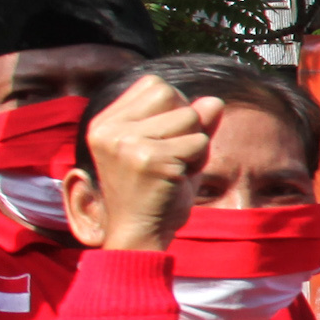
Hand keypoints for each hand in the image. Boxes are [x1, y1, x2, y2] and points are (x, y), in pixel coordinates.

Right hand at [84, 73, 218, 251]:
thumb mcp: (173, 149)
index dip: (174, 108)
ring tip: (176, 168)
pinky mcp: (149, 159)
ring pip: (191, 117)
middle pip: (171, 93)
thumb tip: (215, 100)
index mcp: (105, 122)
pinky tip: (180, 178)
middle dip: (187, 122)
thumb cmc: (155, 193)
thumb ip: (193, 122)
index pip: (154, 84)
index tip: (164, 141)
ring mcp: (126, 143)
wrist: (139, 235)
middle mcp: (109, 129)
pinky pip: (199, 142)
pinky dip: (199, 160)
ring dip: (196, 144)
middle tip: (174, 155)